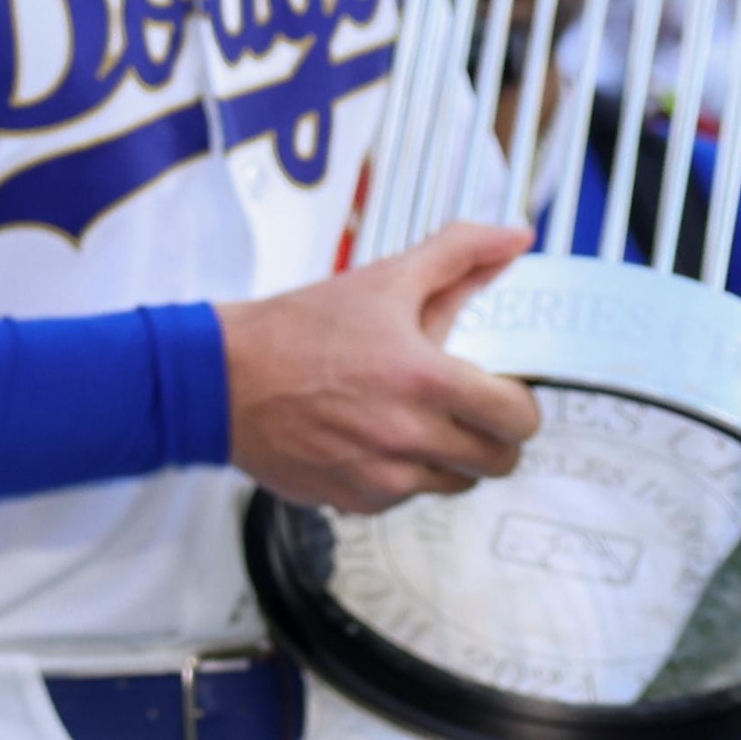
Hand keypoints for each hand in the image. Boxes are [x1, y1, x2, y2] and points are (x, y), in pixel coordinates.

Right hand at [222, 223, 543, 513]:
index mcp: (428, 381)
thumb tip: (515, 239)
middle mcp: (410, 437)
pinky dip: (401, 475)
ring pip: (454, 484)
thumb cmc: (298, 329)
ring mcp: (382, 476)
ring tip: (417, 422)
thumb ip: (459, 254)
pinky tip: (374, 440)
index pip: (518, 419)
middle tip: (469, 412)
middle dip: (492, 436)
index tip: (502, 392)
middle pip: (497, 463)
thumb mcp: (384, 279)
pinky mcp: (354, 500)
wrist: (221, 379)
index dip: (519, 406)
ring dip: (448, 459)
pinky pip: (404, 498)